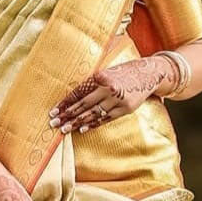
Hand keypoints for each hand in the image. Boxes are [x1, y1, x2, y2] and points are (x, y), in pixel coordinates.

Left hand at [49, 55, 176, 134]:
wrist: (148, 74)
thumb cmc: (123, 71)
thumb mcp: (107, 71)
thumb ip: (92, 81)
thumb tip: (72, 94)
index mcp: (100, 76)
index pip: (78, 92)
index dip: (64, 103)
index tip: (53, 111)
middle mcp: (108, 88)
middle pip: (83, 105)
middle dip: (67, 115)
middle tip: (54, 123)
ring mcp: (117, 100)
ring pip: (93, 114)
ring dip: (77, 122)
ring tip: (65, 129)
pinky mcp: (125, 109)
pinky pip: (105, 119)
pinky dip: (93, 124)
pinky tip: (82, 129)